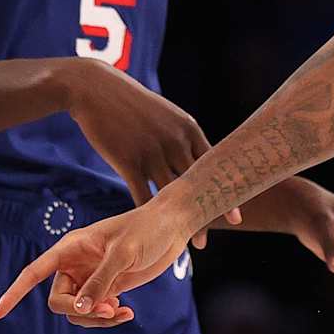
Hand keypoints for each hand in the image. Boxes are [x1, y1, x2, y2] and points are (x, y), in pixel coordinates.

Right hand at [0, 198, 195, 325]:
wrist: (173, 227)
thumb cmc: (146, 230)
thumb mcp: (123, 254)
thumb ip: (101, 281)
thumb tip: (78, 310)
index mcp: (70, 248)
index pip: (35, 272)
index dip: (15, 292)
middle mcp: (75, 264)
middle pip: (58, 301)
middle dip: (79, 311)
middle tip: (109, 310)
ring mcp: (91, 277)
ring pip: (77, 311)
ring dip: (96, 318)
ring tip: (122, 312)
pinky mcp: (108, 286)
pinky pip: (96, 311)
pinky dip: (108, 317)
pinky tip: (127, 313)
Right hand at [64, 58, 239, 246]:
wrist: (96, 89)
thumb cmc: (131, 103)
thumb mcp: (165, 114)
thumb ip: (181, 135)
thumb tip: (195, 155)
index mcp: (189, 129)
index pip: (215, 166)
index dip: (226, 190)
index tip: (237, 213)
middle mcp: (176, 141)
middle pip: (198, 184)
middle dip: (210, 210)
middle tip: (220, 232)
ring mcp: (153, 152)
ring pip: (173, 195)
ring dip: (182, 221)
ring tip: (191, 244)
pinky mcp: (128, 161)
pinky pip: (142, 194)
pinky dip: (150, 215)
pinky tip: (154, 232)